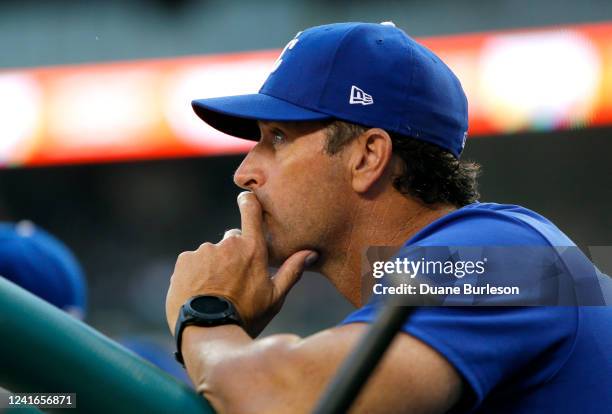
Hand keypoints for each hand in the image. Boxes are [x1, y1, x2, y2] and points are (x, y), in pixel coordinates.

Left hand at [165, 191, 317, 337]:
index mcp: (253, 250)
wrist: (208, 331)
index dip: (249, 201)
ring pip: (211, 253)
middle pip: (231, 239)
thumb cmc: (246, 316)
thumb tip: (311, 252)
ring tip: (215, 292)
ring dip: (213, 266)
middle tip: (234, 280)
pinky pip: (192, 262)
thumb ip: (292, 271)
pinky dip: (195, 273)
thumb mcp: (275, 297)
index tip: (246, 199)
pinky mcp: (184, 261)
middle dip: (233, 253)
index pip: (251, 211)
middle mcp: (228, 244)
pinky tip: (199, 293)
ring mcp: (204, 251)